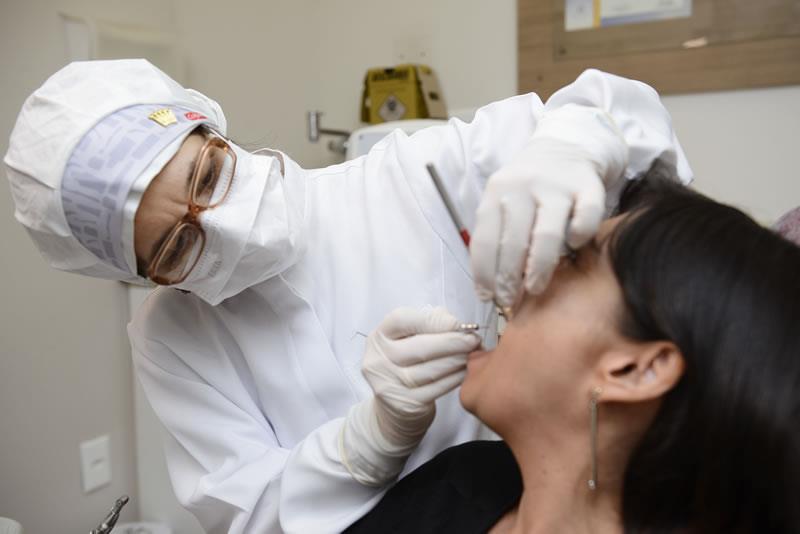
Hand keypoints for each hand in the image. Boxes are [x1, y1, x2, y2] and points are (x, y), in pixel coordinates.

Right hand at [339, 307, 479, 485]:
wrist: (394, 406)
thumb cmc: (407, 363)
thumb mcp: (408, 338)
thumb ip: (430, 323)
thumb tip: (457, 325)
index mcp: (379, 337)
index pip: (401, 320)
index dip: (432, 320)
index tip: (456, 324)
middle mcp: (378, 360)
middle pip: (420, 346)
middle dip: (453, 341)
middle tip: (474, 339)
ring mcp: (389, 384)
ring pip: (432, 369)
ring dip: (458, 360)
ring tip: (472, 354)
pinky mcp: (405, 404)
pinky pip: (437, 388)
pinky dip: (455, 378)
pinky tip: (465, 371)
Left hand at [470, 104, 627, 306]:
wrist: (566, 147)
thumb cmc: (528, 187)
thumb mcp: (503, 201)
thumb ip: (497, 235)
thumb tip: (491, 286)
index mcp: (497, 191)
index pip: (485, 239)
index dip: (484, 273)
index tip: (487, 296)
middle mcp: (524, 186)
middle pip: (514, 241)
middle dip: (509, 278)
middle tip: (510, 299)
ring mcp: (557, 185)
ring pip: (547, 234)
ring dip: (539, 268)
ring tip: (536, 288)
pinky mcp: (588, 186)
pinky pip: (585, 218)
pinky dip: (579, 237)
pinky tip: (573, 248)